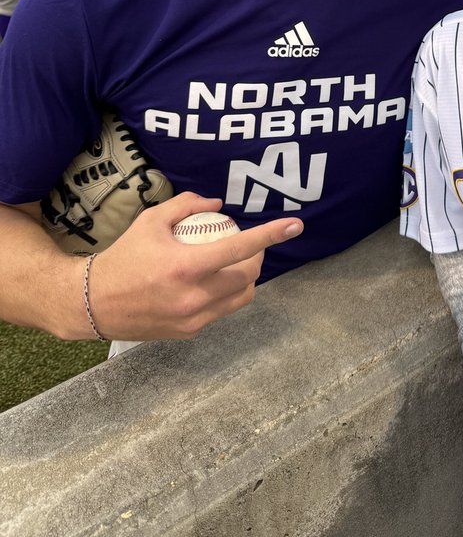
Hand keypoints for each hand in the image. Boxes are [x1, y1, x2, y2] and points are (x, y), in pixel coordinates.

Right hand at [87, 193, 302, 341]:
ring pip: (242, 298)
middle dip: (259, 257)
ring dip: (246, 278)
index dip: (272, 235)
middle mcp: (194, 296)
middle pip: (249, 276)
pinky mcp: (190, 332)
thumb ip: (187, 205)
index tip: (295, 225)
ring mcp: (194, 318)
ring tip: (235, 263)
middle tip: (250, 244)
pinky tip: (211, 282)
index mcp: (186, 266)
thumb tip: (219, 204)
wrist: (94, 303)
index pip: (240, 248)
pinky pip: (221, 311)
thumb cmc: (124, 257)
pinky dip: (224, 295)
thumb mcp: (152, 220)